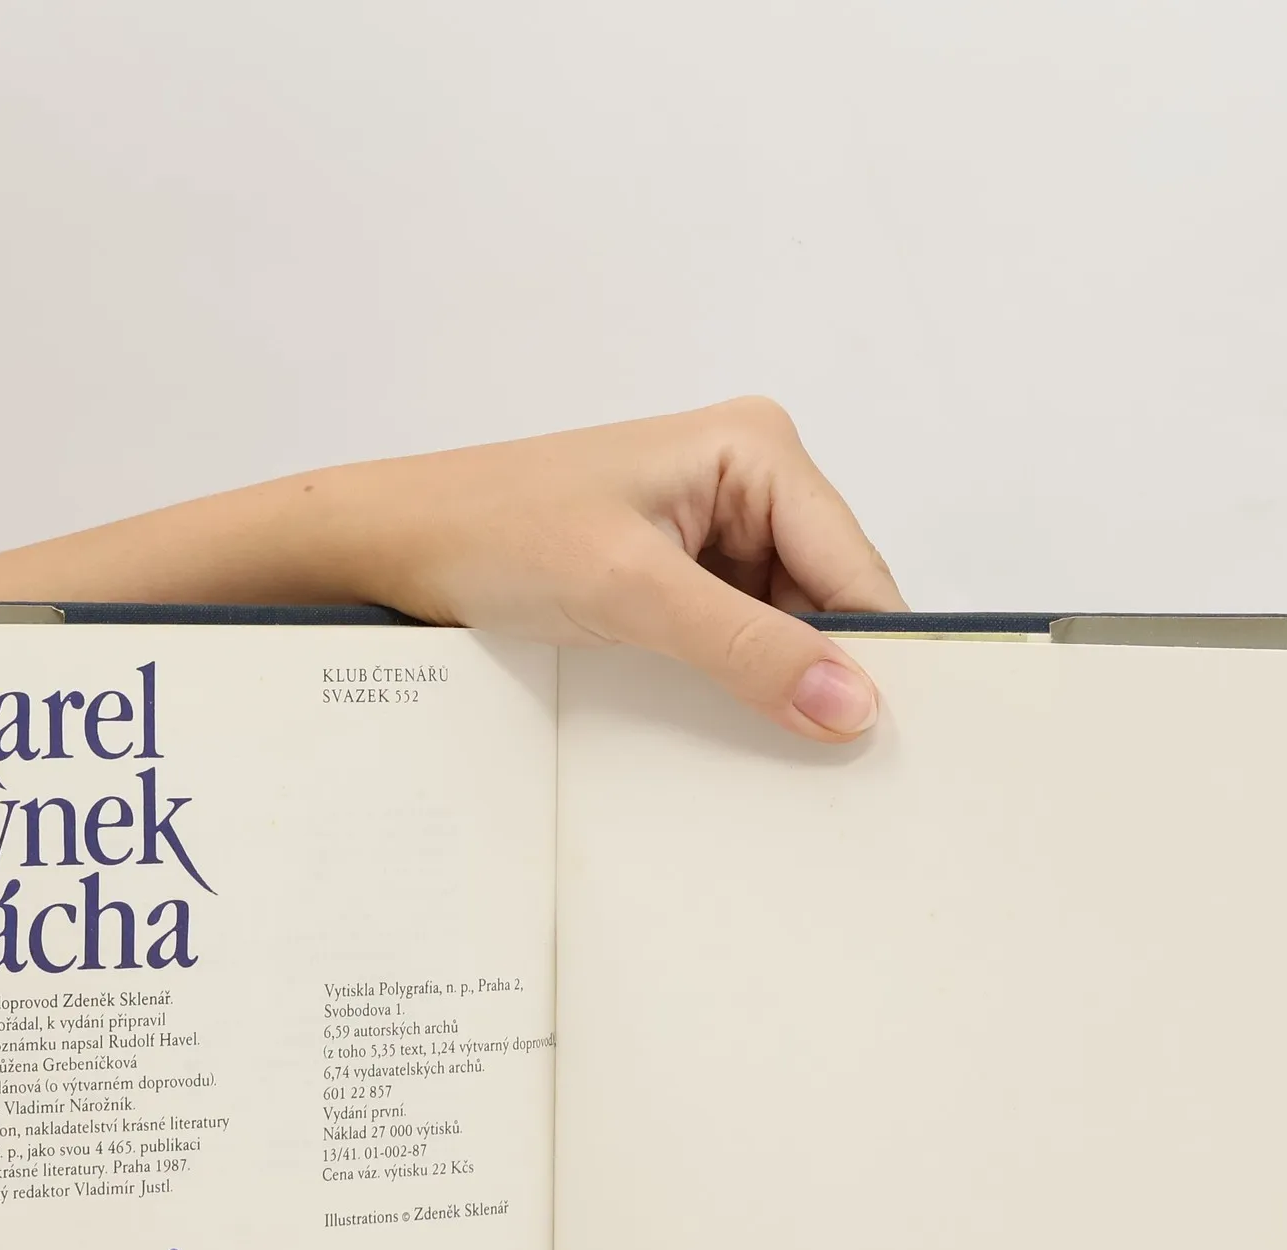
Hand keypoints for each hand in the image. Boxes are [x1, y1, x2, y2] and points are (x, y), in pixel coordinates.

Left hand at [351, 397, 905, 739]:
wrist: (398, 544)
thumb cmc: (496, 533)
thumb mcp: (631, 593)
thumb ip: (747, 649)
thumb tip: (853, 706)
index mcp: (756, 450)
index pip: (856, 568)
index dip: (877, 656)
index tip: (888, 744)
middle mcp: (750, 478)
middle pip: (831, 598)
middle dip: (825, 673)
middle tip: (828, 763)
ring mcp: (715, 526)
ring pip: (789, 626)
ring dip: (777, 682)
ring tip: (766, 745)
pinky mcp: (680, 570)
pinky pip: (740, 634)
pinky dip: (738, 680)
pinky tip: (723, 719)